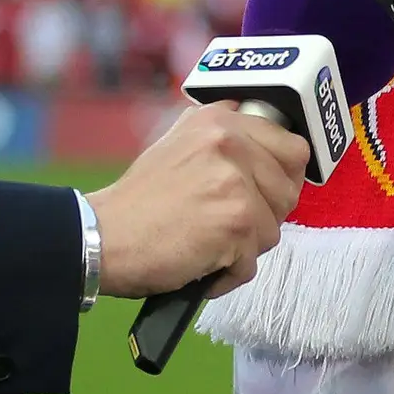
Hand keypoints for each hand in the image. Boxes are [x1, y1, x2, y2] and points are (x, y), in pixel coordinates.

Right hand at [89, 103, 310, 299]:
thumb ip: (222, 139)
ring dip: (244, 248)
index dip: (280, 178)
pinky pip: (253, 261)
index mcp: (219, 119)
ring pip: (274, 228)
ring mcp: (235, 181)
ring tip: (207, 242)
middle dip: (264, 216)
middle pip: (289, 190)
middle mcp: (229, 142)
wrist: (102, 236)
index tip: (264, 194)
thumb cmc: (137, 204)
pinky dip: (228, 273)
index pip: (291, 147)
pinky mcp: (236, 221)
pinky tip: (200, 262)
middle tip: (226, 224)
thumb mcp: (178, 145)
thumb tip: (268, 146)